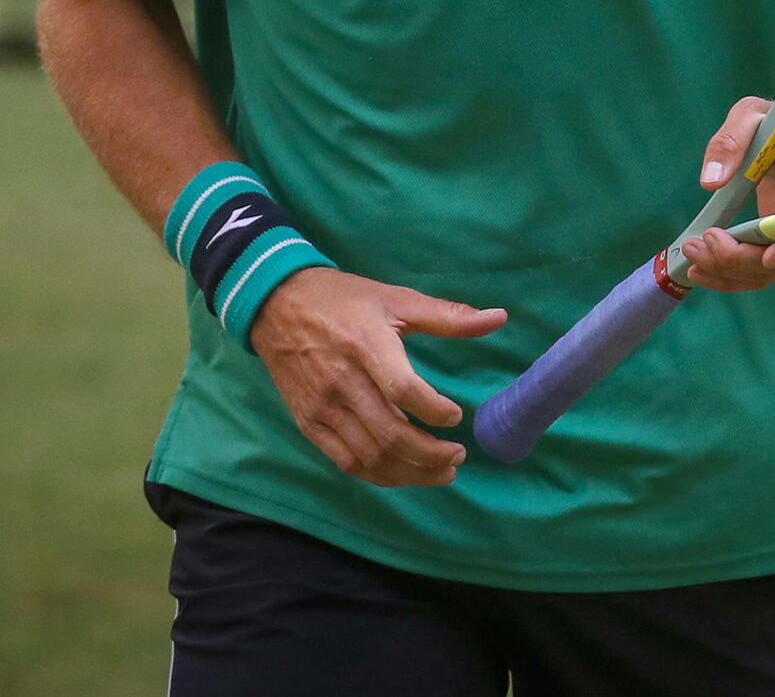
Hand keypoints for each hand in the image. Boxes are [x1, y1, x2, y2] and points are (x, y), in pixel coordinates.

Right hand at [250, 268, 506, 486]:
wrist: (277, 305)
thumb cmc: (344, 300)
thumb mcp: (395, 298)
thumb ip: (447, 316)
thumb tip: (498, 318)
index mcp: (365, 344)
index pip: (402, 389)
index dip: (433, 410)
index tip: (457, 416)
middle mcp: (341, 380)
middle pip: (388, 433)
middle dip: (430, 454)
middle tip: (458, 454)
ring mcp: (321, 406)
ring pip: (369, 456)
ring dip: (410, 472)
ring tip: (442, 470)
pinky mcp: (308, 423)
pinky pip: (346, 461)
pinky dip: (380, 475)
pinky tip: (405, 472)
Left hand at [683, 95, 774, 292]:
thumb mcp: (752, 115)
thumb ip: (732, 140)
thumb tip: (712, 181)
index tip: (767, 255)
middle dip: (743, 259)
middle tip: (705, 244)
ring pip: (767, 268)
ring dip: (729, 272)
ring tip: (693, 257)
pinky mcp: (769, 236)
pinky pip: (753, 264)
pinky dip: (726, 273)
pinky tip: (700, 270)